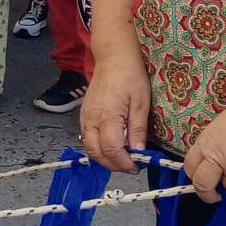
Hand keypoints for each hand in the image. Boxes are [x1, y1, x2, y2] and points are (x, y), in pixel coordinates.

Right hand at [79, 53, 150, 173]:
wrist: (113, 58)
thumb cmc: (130, 76)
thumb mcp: (141, 102)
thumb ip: (138, 128)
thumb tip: (138, 151)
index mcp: (107, 116)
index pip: (112, 150)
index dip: (124, 163)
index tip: (137, 167)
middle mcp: (91, 120)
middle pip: (97, 153)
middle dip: (114, 165)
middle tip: (131, 167)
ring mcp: (85, 118)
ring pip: (90, 148)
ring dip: (105, 159)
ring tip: (123, 159)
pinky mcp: (84, 116)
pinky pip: (87, 139)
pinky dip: (98, 149)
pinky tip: (112, 147)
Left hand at [181, 103, 225, 203]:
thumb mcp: (212, 132)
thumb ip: (207, 151)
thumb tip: (206, 172)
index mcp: (204, 145)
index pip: (189, 169)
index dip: (195, 177)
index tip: (203, 180)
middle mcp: (218, 157)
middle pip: (203, 185)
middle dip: (207, 194)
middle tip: (215, 194)